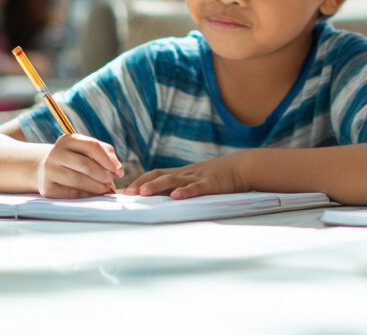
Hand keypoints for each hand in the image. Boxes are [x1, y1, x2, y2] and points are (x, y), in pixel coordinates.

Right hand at [34, 134, 122, 197]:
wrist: (45, 169)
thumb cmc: (75, 158)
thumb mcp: (88, 150)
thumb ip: (106, 155)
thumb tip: (118, 171)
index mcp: (68, 140)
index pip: (92, 147)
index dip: (108, 160)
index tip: (119, 171)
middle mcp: (56, 154)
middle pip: (86, 165)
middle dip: (103, 175)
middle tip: (112, 181)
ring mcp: (50, 171)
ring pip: (78, 180)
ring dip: (97, 187)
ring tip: (106, 189)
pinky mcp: (48, 188)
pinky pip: (71, 194)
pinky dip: (86, 195)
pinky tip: (93, 195)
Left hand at [123, 152, 250, 199]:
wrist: (242, 167)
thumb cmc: (219, 177)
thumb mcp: (198, 179)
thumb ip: (183, 186)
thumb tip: (164, 199)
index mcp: (182, 173)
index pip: (156, 173)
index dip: (140, 180)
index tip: (124, 190)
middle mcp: (186, 174)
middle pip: (160, 175)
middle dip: (142, 183)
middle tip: (127, 193)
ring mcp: (198, 177)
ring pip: (173, 180)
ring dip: (156, 186)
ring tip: (143, 193)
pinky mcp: (211, 183)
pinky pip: (196, 188)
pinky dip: (185, 192)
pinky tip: (175, 197)